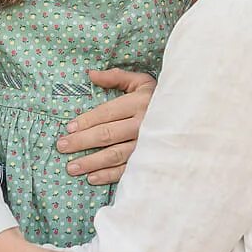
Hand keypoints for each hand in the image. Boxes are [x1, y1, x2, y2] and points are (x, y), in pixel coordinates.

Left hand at [57, 69, 155, 185]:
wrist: (189, 118)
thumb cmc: (158, 98)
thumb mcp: (141, 82)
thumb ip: (116, 77)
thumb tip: (91, 74)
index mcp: (139, 103)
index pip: (106, 113)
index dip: (86, 121)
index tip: (68, 128)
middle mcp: (143, 125)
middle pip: (106, 135)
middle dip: (81, 142)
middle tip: (61, 147)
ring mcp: (147, 145)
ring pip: (115, 154)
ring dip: (91, 162)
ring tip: (71, 167)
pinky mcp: (151, 161)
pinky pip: (127, 170)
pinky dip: (109, 175)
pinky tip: (92, 178)